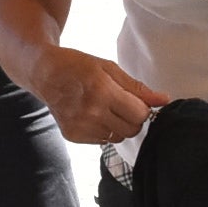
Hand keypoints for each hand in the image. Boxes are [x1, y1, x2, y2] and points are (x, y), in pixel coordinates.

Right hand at [35, 49, 170, 143]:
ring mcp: (80, 127)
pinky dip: (103, 130)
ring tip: (105, 107)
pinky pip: (102, 141)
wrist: (44, 73)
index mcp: (102, 91)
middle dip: (133, 118)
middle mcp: (90, 112)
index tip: (136, 101)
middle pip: (131, 130)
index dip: (143, 108)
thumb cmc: (77, 65)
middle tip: (122, 104)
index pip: (139, 114)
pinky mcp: (73, 136)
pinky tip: (92, 115)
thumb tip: (164, 100)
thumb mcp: (109, 68)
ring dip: (118, 125)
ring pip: (118, 138)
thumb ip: (137, 88)